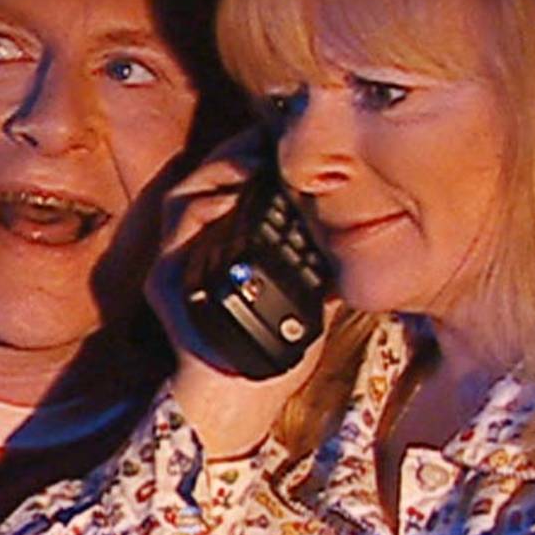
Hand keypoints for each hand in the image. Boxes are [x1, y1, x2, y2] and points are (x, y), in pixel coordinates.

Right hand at [145, 128, 332, 457]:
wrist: (240, 400)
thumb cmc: (272, 348)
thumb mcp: (309, 289)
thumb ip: (323, 254)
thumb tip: (366, 223)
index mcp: (225, 241)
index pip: (231, 180)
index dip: (253, 151)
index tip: (282, 134)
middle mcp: (192, 247)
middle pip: (203, 179)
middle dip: (235, 153)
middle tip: (268, 139)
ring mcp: (176, 265)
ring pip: (184, 200)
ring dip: (217, 174)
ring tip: (251, 161)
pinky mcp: (167, 287)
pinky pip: (177, 240)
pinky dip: (201, 215)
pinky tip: (229, 201)